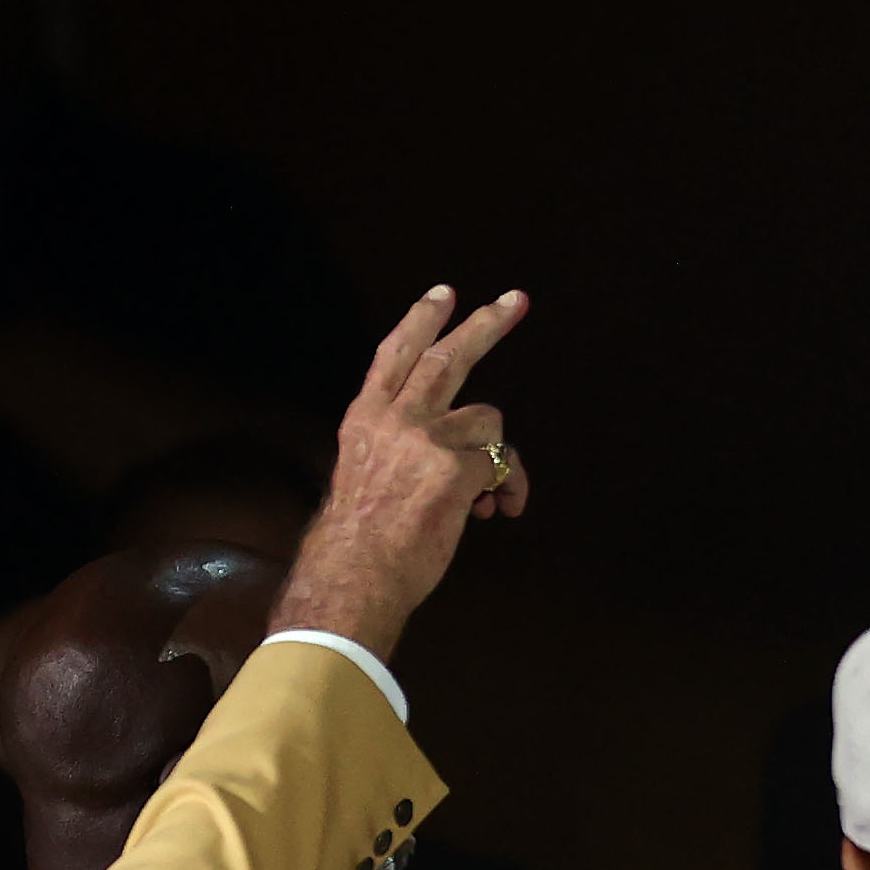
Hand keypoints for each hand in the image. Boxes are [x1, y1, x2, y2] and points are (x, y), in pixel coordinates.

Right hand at [269, 284, 535, 655]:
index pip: (394, 355)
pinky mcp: (456, 468)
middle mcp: (394, 419)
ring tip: (488, 496)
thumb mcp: (361, 476)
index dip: (421, 321)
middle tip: (514, 302)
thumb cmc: (356, 542)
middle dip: (486, 325)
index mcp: (365, 419)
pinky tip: (498, 512)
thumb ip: (397, 451)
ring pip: (487, 421)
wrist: (354, 575)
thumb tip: (445, 456)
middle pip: (447, 357)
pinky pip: (501, 466)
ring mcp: (426, 439)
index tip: (443, 294)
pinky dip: (508, 488)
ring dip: (495, 455)